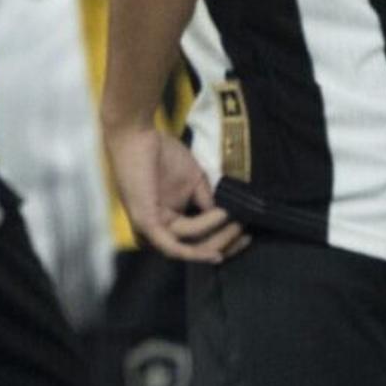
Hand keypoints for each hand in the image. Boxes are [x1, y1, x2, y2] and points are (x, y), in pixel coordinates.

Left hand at [106, 119, 240, 262]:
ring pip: (188, 247)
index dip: (224, 242)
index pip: (198, 243)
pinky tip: (216, 242)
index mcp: (167, 222)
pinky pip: (172, 246)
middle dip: (224, 245)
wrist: (138, 135)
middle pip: (195, 249)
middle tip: (245, 234)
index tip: (247, 235)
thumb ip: (206, 201)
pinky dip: (195, 249)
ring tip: (233, 223)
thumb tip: (226, 217)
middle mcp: (157, 231)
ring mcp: (149, 229)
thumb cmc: (162, 154)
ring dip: (216, 238)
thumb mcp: (194, 181)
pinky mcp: (145, 223)